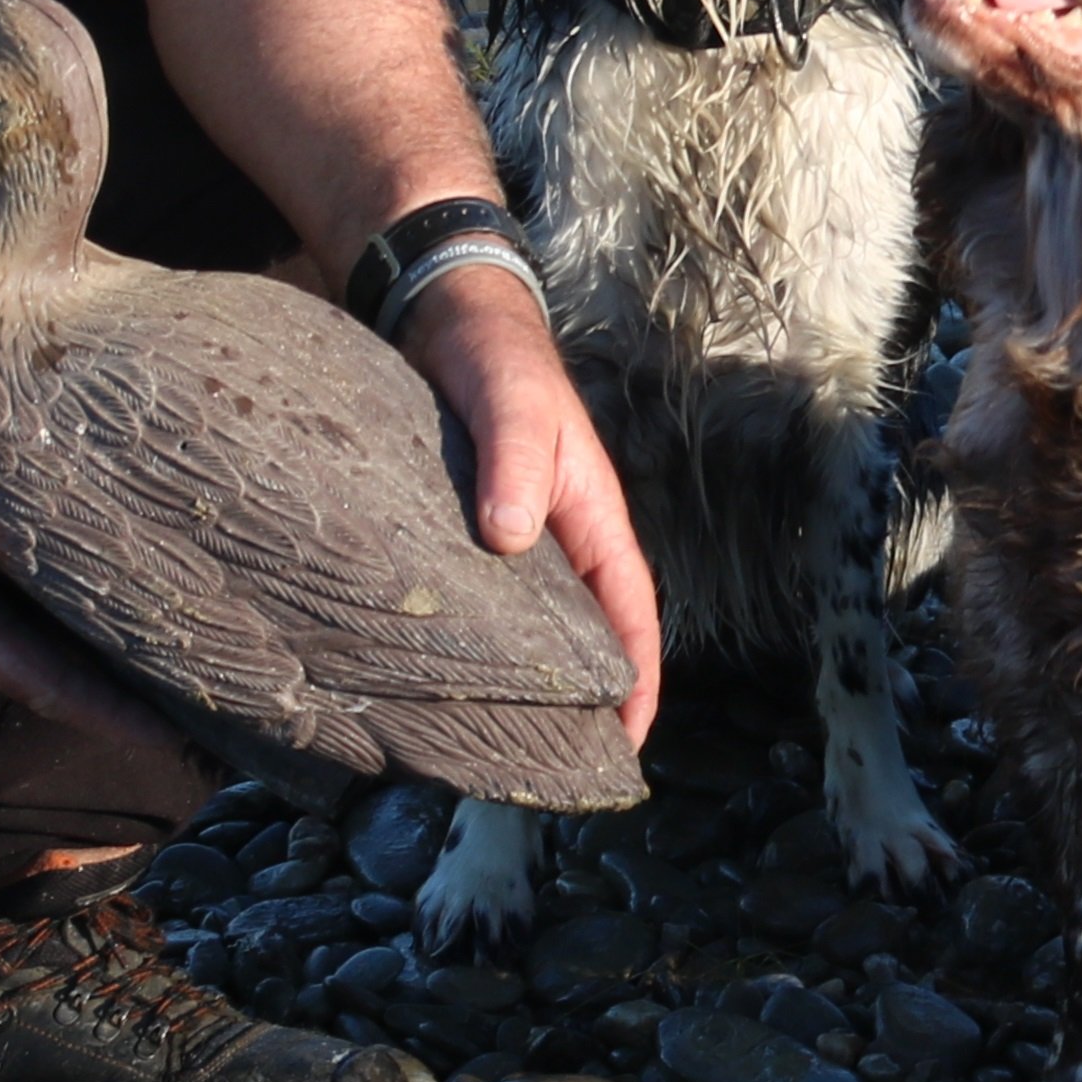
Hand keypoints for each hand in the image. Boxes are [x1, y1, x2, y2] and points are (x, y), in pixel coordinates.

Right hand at [0, 444, 182, 750]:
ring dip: (107, 662)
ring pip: (49, 647)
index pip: (51, 679)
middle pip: (63, 675)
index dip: (115, 711)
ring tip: (182, 667)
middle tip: (212, 707)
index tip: (181, 738)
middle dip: (131, 697)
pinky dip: (74, 618)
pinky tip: (107, 605)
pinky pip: (27, 613)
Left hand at [398, 267, 665, 742]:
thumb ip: (516, 460)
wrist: (444, 314)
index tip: (629, 743)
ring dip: (538, 675)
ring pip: (538, 620)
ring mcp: (517, 532)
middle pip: (589, 629)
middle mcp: (559, 532)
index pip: (630, 610)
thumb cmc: (493, 357)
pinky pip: (490, 599)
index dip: (638, 679)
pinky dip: (486, 642)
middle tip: (568, 767)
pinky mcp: (469, 528)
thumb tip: (511, 537)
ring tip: (510, 740)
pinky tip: (449, 674)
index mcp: (590, 513)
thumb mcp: (512, 402)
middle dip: (590, 697)